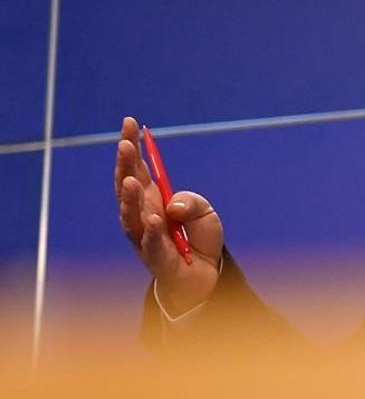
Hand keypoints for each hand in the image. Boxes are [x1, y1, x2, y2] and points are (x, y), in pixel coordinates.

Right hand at [114, 116, 222, 314]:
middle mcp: (143, 216)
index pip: (138, 168)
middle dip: (125, 165)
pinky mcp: (157, 260)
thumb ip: (192, 202)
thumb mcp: (205, 211)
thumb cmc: (198, 239)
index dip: (132, 146)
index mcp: (152, 199)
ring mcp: (146, 238)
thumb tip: (171, 207)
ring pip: (132, 217)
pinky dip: (152, 231)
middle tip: (125, 145)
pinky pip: (152, 245)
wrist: (206, 276)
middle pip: (128, 188)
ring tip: (130, 179)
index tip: (130, 122)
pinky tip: (154, 218)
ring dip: (130, 198)